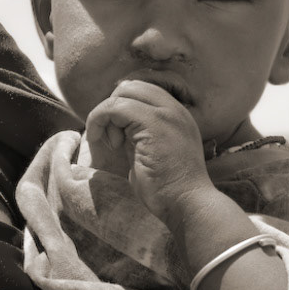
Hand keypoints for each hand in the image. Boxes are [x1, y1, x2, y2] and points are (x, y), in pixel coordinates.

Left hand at [85, 79, 212, 222]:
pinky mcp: (153, 122)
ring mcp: (166, 113)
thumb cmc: (168, 190)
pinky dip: (101, 120)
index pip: (143, 90)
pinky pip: (115, 107)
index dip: (122, 107)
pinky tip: (109, 143)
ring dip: (107, 116)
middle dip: (113, 108)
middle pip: (131, 86)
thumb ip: (138, 136)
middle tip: (113, 139)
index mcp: (177, 115)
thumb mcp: (151, 154)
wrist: (188, 204)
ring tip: (114, 144)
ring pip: (122, 92)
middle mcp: (174, 109)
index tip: (117, 135)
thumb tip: (116, 129)